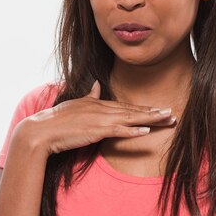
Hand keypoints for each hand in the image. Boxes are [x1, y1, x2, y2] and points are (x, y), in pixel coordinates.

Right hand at [17, 80, 175, 154]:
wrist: (42, 129)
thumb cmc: (57, 119)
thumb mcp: (76, 103)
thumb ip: (89, 95)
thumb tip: (97, 84)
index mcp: (98, 103)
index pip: (125, 106)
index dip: (143, 108)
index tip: (158, 110)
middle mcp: (102, 109)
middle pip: (133, 110)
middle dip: (154, 112)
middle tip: (172, 114)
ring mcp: (100, 119)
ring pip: (130, 118)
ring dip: (150, 119)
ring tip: (167, 119)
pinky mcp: (95, 130)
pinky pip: (118, 131)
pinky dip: (133, 130)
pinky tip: (146, 131)